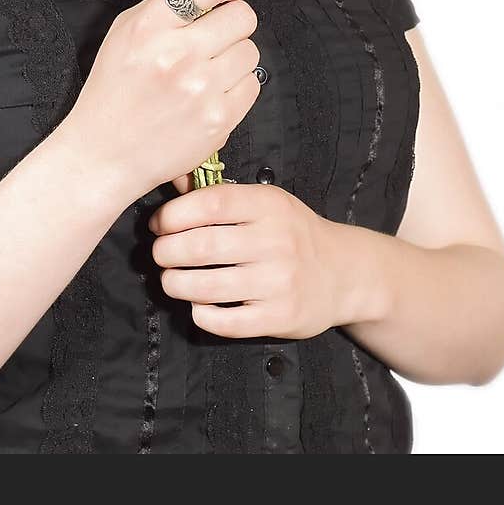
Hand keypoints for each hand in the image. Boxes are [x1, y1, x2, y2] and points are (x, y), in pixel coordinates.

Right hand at [63, 0, 260, 199]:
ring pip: (251, 51)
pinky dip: (237, 87)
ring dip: (235, 57)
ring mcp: (202, 89)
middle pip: (242, 17)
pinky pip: (252, 85)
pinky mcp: (219, 119)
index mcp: (150, 27)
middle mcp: (178, 54)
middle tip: (221, 34)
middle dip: (234, 22)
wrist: (106, 153)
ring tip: (211, 70)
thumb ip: (166, 5)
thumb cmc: (114, 89)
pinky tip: (213, 94)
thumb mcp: (124, 32)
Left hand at [147, 181, 343, 338]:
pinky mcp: (280, 317)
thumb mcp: (267, 202)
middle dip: (167, 252)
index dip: (174, 214)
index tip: (159, 224)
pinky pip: (226, 322)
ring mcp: (279, 282)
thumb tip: (172, 182)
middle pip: (202, 246)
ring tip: (170, 279)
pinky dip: (201, 315)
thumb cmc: (293, 232)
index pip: (210, 204)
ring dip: (176, 284)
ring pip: (207, 286)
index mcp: (269, 205)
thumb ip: (222, 195)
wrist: (344, 272)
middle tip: (159, 254)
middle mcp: (276, 241)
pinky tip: (197, 305)